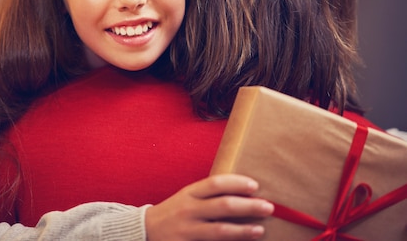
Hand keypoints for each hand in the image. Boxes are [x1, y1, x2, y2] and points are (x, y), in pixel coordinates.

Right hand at [145, 174, 272, 240]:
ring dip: (243, 230)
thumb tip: (243, 192)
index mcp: (189, 193)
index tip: (255, 186)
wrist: (146, 230)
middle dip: (248, 206)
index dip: (237, 183)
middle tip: (268, 207)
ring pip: (220, 231)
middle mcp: (188, 210)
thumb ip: (208, 195)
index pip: (215, 183)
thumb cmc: (175, 211)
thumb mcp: (187, 197)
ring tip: (260, 230)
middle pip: (223, 206)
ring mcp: (187, 230)